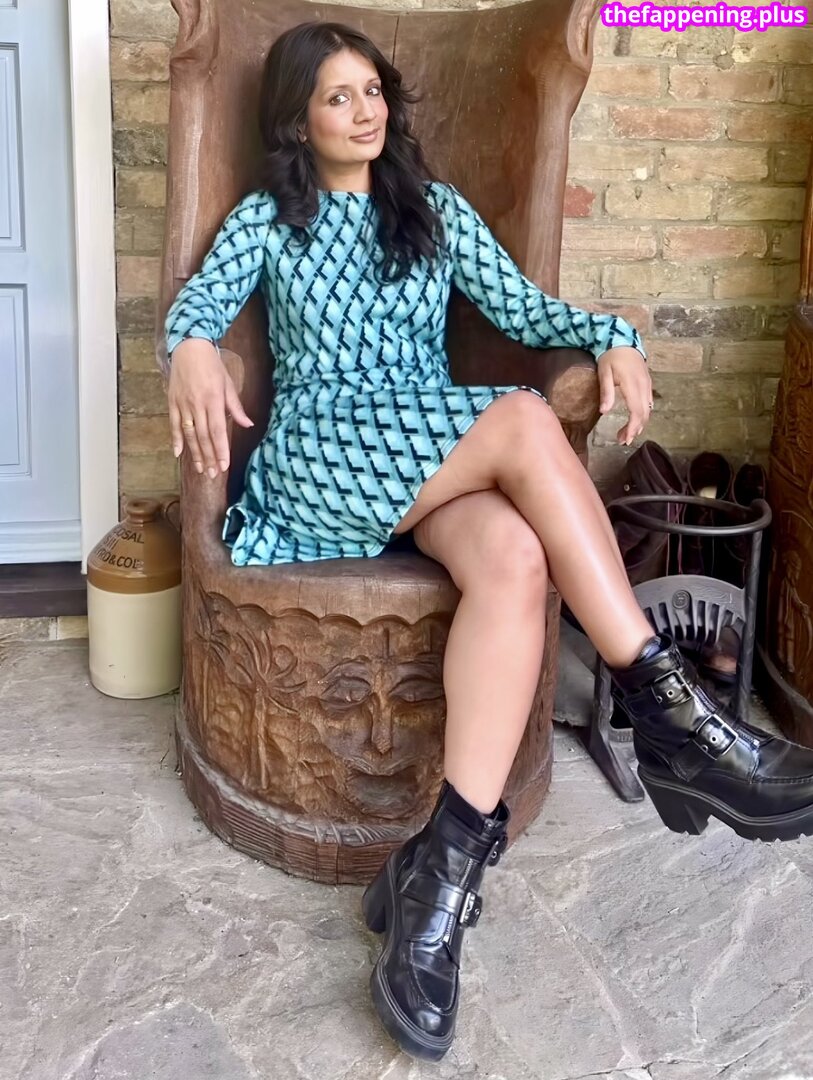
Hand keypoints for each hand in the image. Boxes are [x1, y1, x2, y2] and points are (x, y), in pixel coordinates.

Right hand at [167, 339, 253, 477]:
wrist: (189, 347)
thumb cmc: (212, 365)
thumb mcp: (228, 383)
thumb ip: (236, 407)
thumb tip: (247, 424)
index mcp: (214, 400)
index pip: (218, 431)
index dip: (221, 450)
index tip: (224, 465)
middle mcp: (197, 404)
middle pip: (204, 436)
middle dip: (209, 457)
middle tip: (214, 474)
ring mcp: (183, 404)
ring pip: (189, 434)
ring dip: (195, 453)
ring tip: (201, 469)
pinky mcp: (173, 402)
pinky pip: (174, 424)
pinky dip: (175, 439)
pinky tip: (178, 454)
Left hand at [597, 346, 652, 445]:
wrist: (622, 340)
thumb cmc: (610, 356)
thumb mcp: (604, 373)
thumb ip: (606, 392)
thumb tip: (604, 412)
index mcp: (633, 385)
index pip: (636, 412)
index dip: (632, 428)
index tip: (625, 440)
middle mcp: (644, 387)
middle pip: (644, 414)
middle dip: (634, 430)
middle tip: (622, 441)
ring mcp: (648, 385)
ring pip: (648, 410)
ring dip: (638, 424)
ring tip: (626, 434)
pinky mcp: (648, 383)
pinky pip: (648, 403)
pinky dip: (642, 414)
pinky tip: (634, 420)